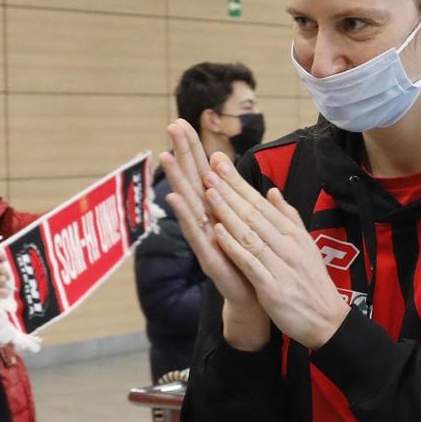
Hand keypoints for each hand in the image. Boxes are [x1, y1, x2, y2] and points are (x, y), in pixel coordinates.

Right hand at [0, 244, 10, 304]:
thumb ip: (2, 261)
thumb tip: (10, 254)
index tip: (5, 258)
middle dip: (6, 272)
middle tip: (8, 278)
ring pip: (1, 279)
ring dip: (6, 284)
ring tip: (4, 287)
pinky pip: (2, 291)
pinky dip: (6, 293)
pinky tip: (4, 294)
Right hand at [159, 121, 267, 346]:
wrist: (255, 300)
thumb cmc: (248, 261)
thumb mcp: (245, 223)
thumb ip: (235, 197)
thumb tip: (221, 168)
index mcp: (218, 211)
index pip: (204, 173)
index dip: (194, 148)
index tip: (184, 122)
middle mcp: (206, 221)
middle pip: (192, 180)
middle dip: (182, 153)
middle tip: (171, 125)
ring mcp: (205, 238)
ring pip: (189, 203)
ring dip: (176, 180)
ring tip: (164, 155)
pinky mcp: (208, 257)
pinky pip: (195, 233)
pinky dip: (184, 216)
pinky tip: (174, 199)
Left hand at [201, 151, 348, 350]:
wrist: (327, 321)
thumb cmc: (311, 283)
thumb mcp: (304, 246)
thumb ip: (288, 218)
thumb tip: (273, 192)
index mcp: (292, 234)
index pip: (261, 204)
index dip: (239, 183)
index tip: (220, 163)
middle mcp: (287, 245)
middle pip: (253, 213)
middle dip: (229, 190)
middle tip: (208, 168)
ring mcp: (280, 265)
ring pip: (249, 234)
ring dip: (228, 212)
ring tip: (209, 192)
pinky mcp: (273, 287)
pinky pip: (250, 263)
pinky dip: (234, 247)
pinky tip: (218, 232)